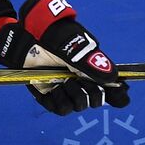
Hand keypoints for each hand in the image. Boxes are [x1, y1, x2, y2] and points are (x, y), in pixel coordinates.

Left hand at [0, 0, 129, 115]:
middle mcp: (82, 81)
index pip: (114, 89)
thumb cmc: (52, 35)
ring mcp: (67, 89)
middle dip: (91, 92)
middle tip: (79, 79)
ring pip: (79, 107)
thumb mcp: (73, 45)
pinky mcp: (51, 96)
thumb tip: (113, 77)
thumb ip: (91, 62)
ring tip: (63, 81)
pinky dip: (58, 100)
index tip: (119, 94)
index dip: (118, 95)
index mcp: (93, 68)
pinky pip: (61, 109)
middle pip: (97, 101)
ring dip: (73, 95)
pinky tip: (52, 87)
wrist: (25, 38)